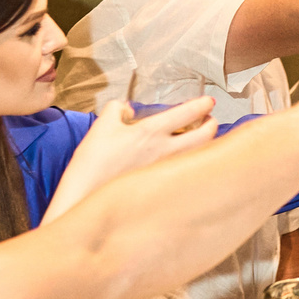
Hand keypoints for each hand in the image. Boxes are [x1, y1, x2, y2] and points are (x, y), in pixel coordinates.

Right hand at [47, 95, 217, 215]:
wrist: (86, 196)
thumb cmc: (93, 161)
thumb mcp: (102, 125)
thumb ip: (117, 109)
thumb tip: (129, 108)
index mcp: (152, 132)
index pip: (188, 113)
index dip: (203, 105)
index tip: (209, 101)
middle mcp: (165, 152)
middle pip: (204, 137)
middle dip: (212, 125)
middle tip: (211, 120)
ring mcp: (166, 172)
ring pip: (198, 155)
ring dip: (206, 144)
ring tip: (202, 138)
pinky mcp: (162, 188)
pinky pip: (185, 170)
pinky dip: (192, 161)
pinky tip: (185, 160)